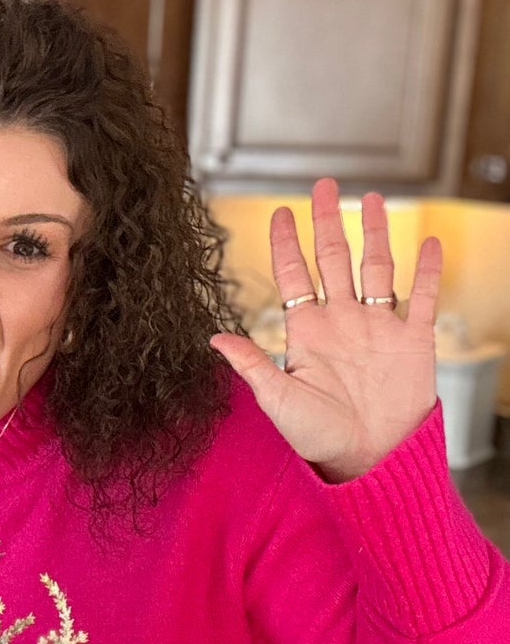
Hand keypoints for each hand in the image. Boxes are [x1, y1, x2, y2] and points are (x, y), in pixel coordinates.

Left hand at [210, 178, 440, 481]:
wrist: (368, 459)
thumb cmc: (319, 438)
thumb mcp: (278, 400)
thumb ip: (252, 365)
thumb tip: (214, 338)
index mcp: (307, 332)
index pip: (293, 274)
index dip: (286, 242)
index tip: (279, 212)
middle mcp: (342, 322)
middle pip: (333, 258)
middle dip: (328, 221)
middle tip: (323, 184)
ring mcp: (378, 328)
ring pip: (377, 267)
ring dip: (375, 233)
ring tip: (373, 199)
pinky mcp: (413, 341)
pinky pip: (421, 297)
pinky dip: (427, 269)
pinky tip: (429, 242)